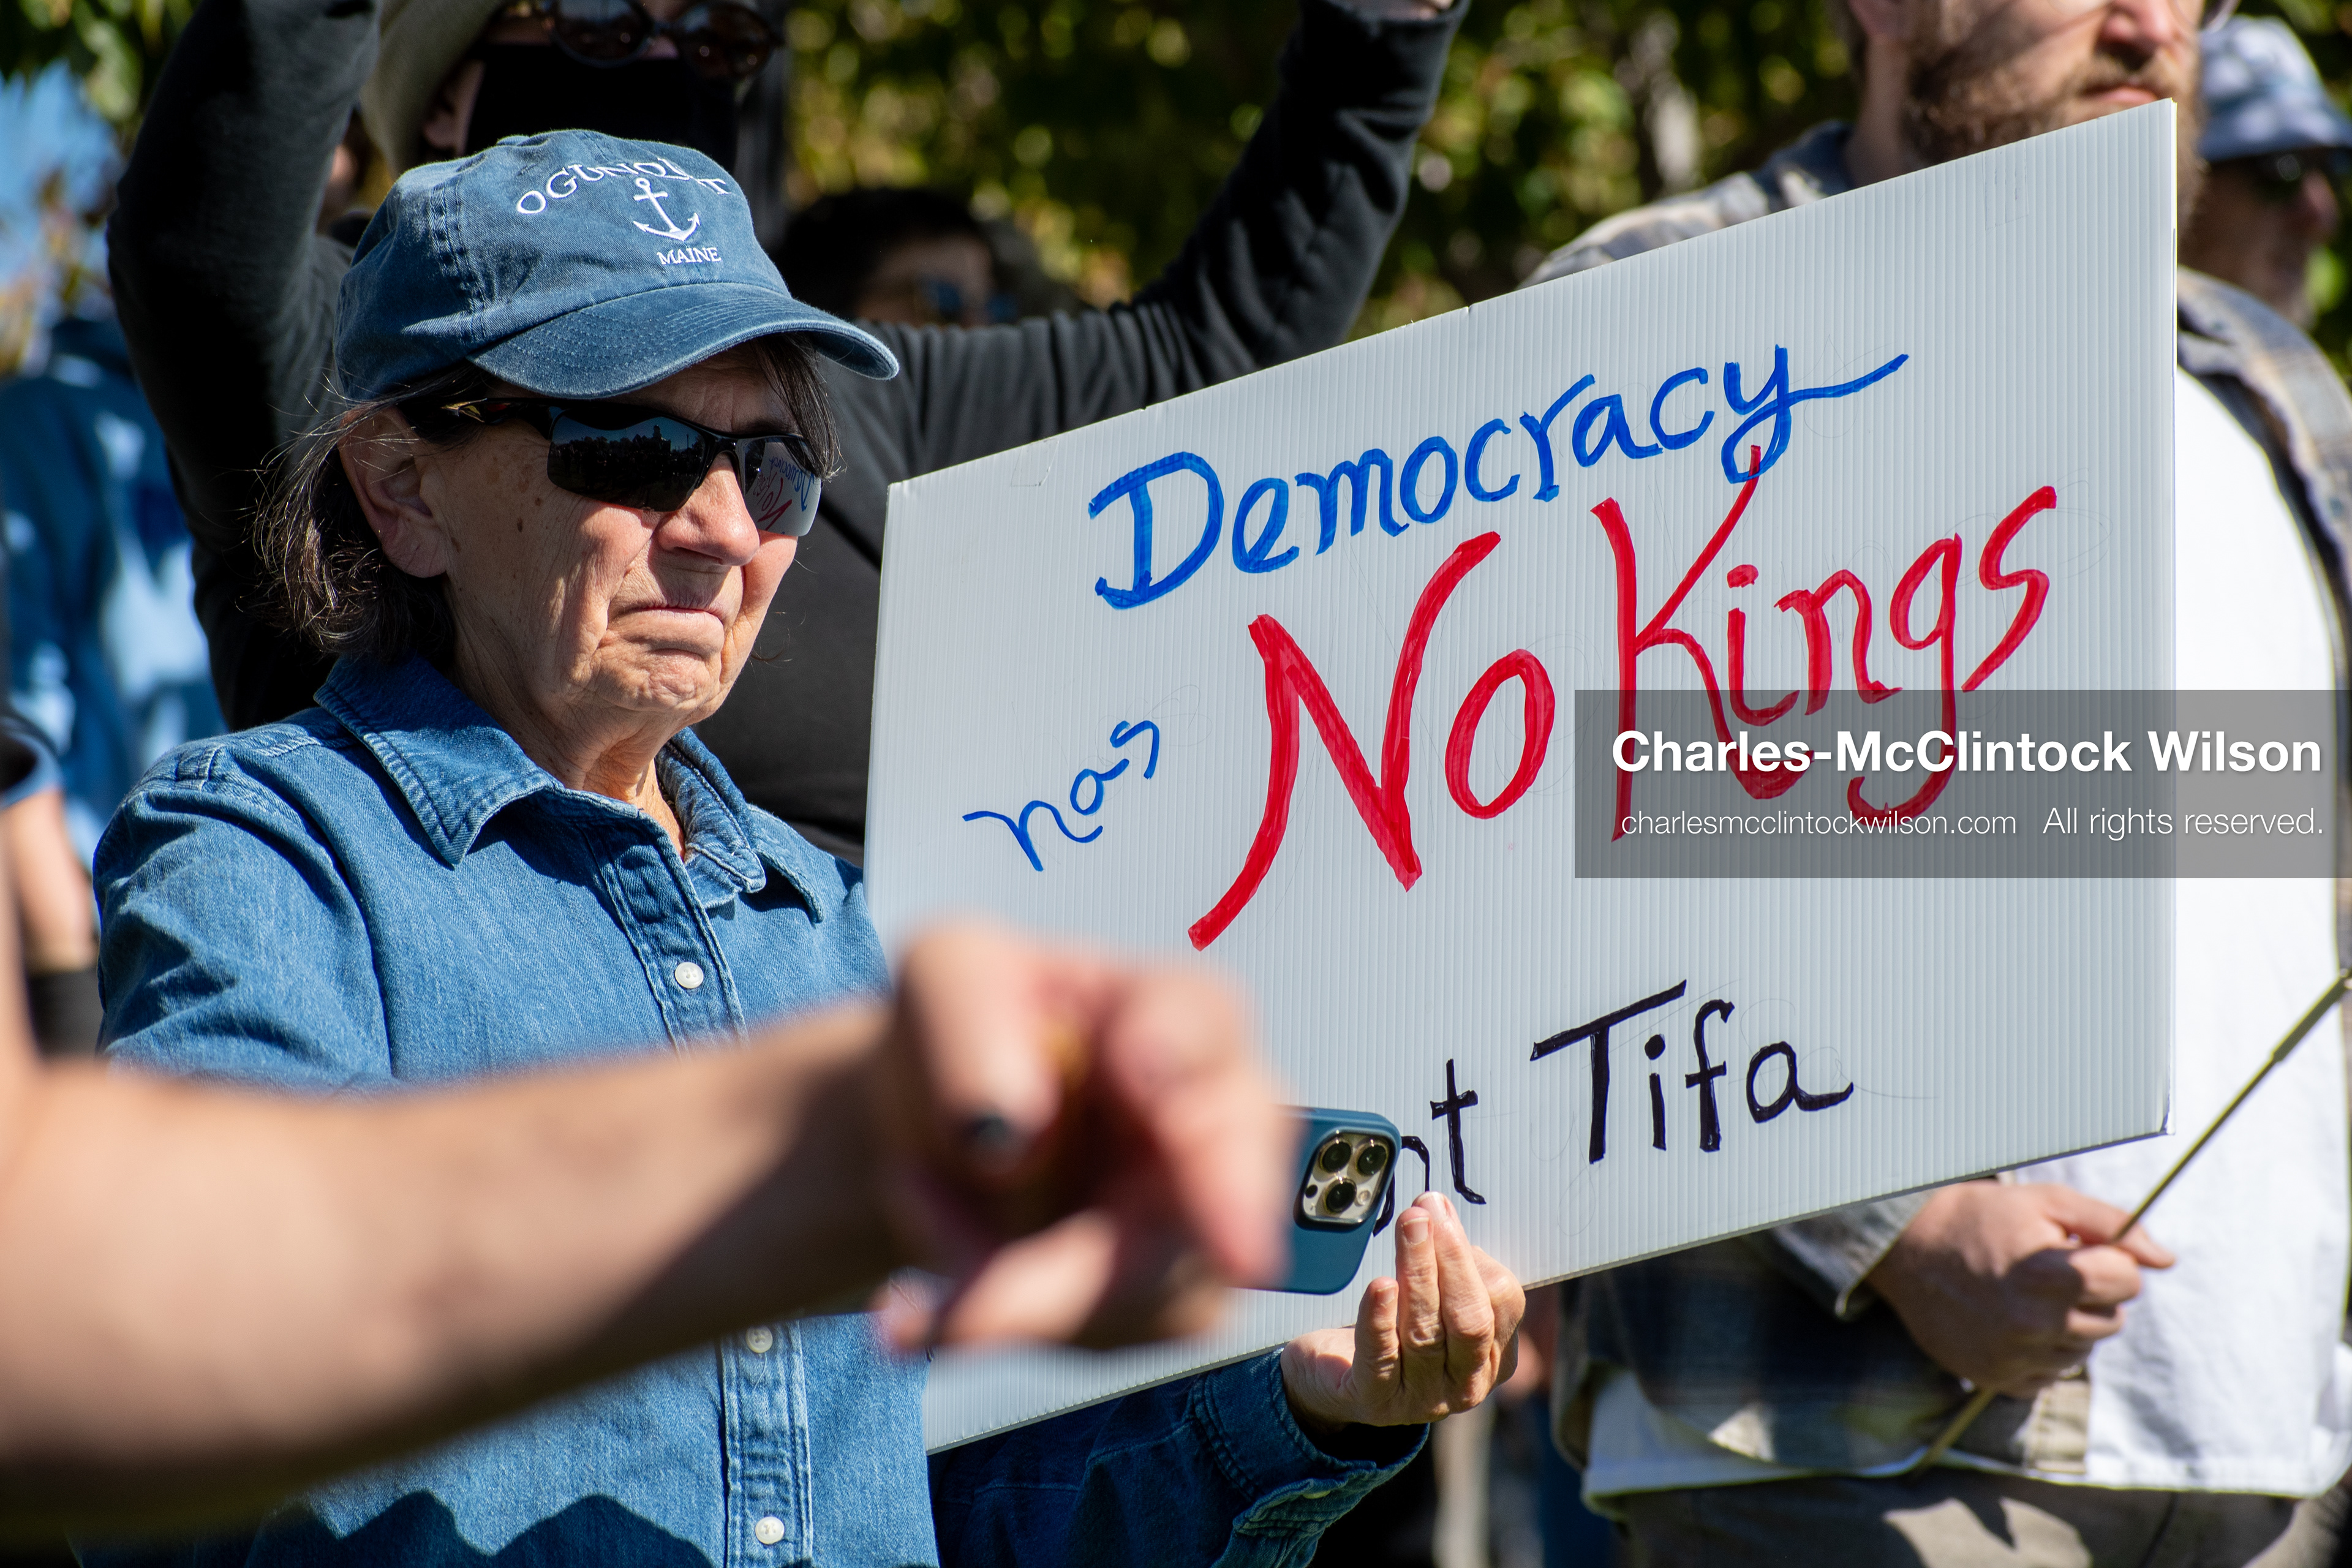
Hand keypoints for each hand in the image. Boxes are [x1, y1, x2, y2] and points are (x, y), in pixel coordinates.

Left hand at [868, 922, 1287, 1352]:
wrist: (943, 1123)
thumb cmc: (967, 1031)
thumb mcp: (944, 981)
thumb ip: (970, 1027)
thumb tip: (1006, 1129)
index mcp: (1179, 1012)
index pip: (1201, 1028)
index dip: (1178, 1054)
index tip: (1141, 1072)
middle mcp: (1223, 1119)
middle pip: (1208, 1192)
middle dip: (1103, 1264)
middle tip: (981, 1318)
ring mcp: (1204, 1223)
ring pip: (1138, 1292)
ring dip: (1004, 1286)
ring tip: (914, 1201)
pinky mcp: (1162, 1304)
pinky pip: (1087, 1336)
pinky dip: (990, 1315)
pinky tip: (933, 1274)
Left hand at [1279, 1192, 1525, 1434]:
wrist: (1335, 1379)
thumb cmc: (1393, 1329)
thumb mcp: (1431, 1298)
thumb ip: (1443, 1261)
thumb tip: (1437, 1208)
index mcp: (1494, 1355)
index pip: (1503, 1302)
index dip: (1472, 1256)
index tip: (1441, 1212)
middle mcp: (1466, 1383)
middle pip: (1470, 1320)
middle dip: (1451, 1260)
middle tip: (1425, 1213)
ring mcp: (1423, 1398)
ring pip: (1426, 1334)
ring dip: (1417, 1273)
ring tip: (1406, 1228)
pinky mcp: (1376, 1400)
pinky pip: (1381, 1357)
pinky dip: (1380, 1319)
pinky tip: (1380, 1287)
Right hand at [1866, 1181, 2173, 1397]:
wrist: (1906, 1248)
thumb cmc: (1981, 1217)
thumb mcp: (2046, 1202)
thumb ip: (2112, 1225)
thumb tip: (2166, 1260)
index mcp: (2048, 1276)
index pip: (2128, 1282)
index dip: (2110, 1261)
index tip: (2078, 1250)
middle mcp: (2033, 1324)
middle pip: (2111, 1320)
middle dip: (2093, 1294)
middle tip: (2051, 1272)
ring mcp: (2013, 1357)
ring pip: (2083, 1351)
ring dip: (2069, 1324)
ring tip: (2030, 1296)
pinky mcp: (1996, 1379)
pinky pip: (2050, 1376)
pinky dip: (2042, 1352)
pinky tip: (2014, 1323)